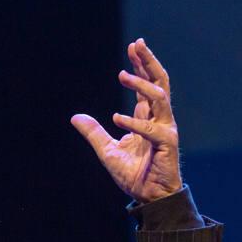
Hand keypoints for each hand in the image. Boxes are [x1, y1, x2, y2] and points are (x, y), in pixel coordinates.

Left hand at [71, 38, 182, 203]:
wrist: (147, 196)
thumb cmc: (133, 174)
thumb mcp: (107, 150)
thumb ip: (94, 133)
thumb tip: (75, 117)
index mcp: (147, 118)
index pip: (148, 84)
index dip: (141, 65)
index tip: (134, 46)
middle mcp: (160, 119)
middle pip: (159, 82)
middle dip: (149, 62)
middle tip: (137, 44)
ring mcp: (165, 130)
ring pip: (159, 98)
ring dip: (141, 85)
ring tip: (122, 75)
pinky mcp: (166, 144)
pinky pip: (151, 129)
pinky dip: (134, 122)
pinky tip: (116, 118)